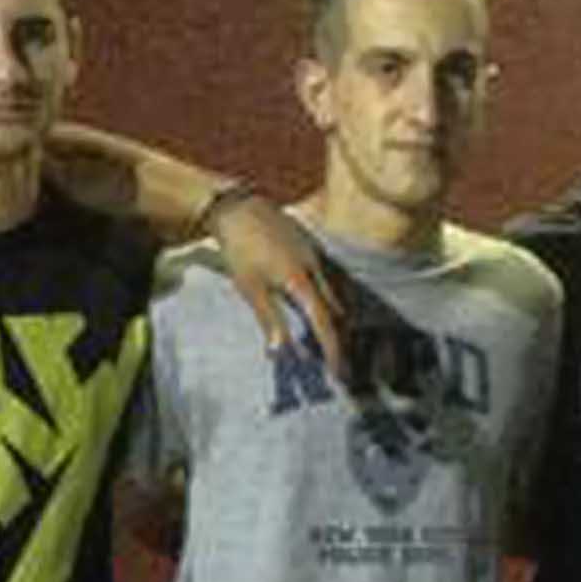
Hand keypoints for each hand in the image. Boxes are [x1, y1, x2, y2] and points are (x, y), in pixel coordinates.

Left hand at [203, 191, 353, 386]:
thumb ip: (270, 320)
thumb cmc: (240, 250)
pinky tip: (327, 306)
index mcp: (301, 281)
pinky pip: (332, 278)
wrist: (239, 208)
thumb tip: (281, 353)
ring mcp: (317, 255)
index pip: (324, 322)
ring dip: (340, 320)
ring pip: (338, 293)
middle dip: (341, 339)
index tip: (336, 373)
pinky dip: (334, 298)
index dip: (332, 349)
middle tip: (339, 363)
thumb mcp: (251, 288)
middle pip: (339, 311)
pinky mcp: (312, 247)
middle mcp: (316, 268)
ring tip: (336, 341)